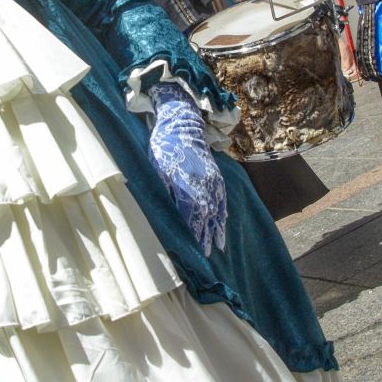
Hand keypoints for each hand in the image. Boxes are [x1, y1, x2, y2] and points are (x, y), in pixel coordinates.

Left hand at [147, 84, 226, 253]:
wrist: (180, 125)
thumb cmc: (163, 150)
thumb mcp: (157, 173)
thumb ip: (166, 196)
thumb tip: (170, 218)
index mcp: (188, 186)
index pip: (192, 216)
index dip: (193, 234)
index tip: (194, 250)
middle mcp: (204, 185)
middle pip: (206, 216)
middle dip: (206, 236)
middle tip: (206, 255)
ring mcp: (213, 180)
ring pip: (217, 209)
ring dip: (218, 228)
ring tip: (219, 246)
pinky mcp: (217, 175)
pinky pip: (222, 198)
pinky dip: (223, 212)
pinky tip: (224, 223)